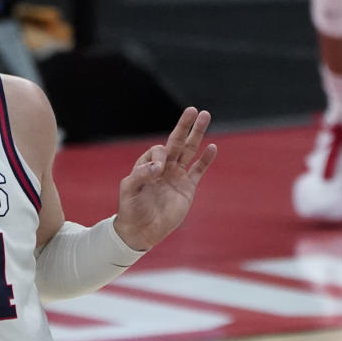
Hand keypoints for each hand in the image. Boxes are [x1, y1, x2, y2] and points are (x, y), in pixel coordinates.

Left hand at [113, 107, 216, 250]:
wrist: (141, 230)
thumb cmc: (130, 209)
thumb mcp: (129, 189)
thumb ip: (141, 175)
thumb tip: (158, 167)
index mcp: (147, 165)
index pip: (159, 150)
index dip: (160, 156)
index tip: (157, 172)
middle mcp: (163, 167)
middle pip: (176, 142)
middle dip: (184, 126)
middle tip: (192, 110)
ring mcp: (177, 176)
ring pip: (189, 151)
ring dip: (197, 135)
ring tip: (205, 117)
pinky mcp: (187, 188)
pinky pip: (198, 170)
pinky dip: (206, 160)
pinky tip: (212, 147)